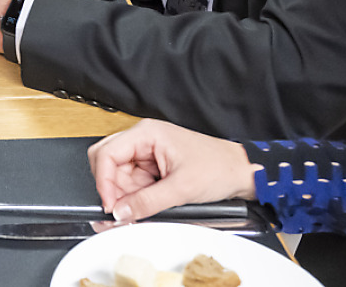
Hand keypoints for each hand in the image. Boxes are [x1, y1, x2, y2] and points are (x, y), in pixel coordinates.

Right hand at [87, 121, 256, 223]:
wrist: (242, 172)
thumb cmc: (219, 168)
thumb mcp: (182, 188)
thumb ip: (148, 202)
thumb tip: (120, 212)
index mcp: (146, 133)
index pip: (107, 153)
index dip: (103, 181)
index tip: (109, 205)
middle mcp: (142, 139)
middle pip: (108, 161)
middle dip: (111, 188)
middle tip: (120, 210)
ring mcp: (147, 153)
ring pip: (119, 175)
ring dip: (125, 195)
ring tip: (139, 211)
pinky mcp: (153, 166)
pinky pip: (133, 182)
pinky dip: (135, 197)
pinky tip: (145, 207)